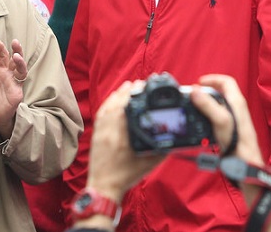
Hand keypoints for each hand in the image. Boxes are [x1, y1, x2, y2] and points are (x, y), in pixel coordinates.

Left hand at [0, 38, 27, 137]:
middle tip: (15, 41)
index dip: (0, 48)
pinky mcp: (17, 90)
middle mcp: (8, 74)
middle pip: (14, 58)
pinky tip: (19, 66)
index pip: (2, 56)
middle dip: (16, 49)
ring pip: (21, 67)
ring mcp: (14, 81)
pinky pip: (21, 78)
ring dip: (20, 60)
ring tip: (17, 55)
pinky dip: (21, 71)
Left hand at [86, 80, 166, 202]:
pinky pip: (101, 114)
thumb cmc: (124, 177)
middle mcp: (107, 131)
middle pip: (115, 104)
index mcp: (119, 136)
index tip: (139, 84)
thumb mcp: (148, 165)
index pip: (124, 107)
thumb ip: (161, 151)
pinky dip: (108, 104)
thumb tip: (174, 141)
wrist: (103, 188)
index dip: (131, 93)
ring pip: (106, 107)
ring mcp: (100, 132)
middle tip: (137, 83)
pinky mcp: (96, 135)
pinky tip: (113, 100)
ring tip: (126, 87)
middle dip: (125, 91)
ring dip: (116, 95)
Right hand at [192, 74, 265, 206]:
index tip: (198, 84)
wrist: (246, 168)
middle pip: (221, 92)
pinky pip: (217, 117)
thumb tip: (195, 91)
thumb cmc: (238, 146)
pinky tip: (201, 125)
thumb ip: (209, 105)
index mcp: (237, 103)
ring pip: (218, 105)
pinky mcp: (231, 131)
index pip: (226, 81)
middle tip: (193, 97)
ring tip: (195, 109)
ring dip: (206, 104)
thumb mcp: (221, 122)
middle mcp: (237, 109)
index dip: (212, 79)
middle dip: (206, 92)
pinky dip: (208, 116)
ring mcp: (235, 120)